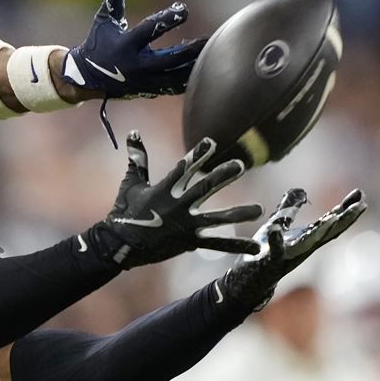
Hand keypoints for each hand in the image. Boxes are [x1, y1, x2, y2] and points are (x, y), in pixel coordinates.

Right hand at [62, 0, 206, 98]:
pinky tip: (202, 69)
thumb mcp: (104, 19)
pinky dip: (188, 79)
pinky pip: (173, 88)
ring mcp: (144, 81)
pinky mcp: (149, 90)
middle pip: (169, 59)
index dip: (168, 19)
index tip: (184, 8)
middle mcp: (136, 65)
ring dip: (193, 66)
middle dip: (189, 51)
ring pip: (175, 77)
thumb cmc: (98, 42)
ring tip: (211, 53)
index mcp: (126, 44)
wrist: (88, 78)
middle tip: (208, 39)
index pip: (150, 29)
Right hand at [86, 132, 262, 268]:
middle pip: (204, 188)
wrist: (120, 244)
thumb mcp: (131, 183)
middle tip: (240, 165)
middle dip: (222, 176)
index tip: (211, 143)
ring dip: (238, 213)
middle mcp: (177, 206)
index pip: (184, 168)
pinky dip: (236, 246)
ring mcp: (185, 225)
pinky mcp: (189, 241)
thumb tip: (134, 132)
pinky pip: (216, 243)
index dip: (198, 154)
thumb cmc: (125, 211)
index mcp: (164, 189)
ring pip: (216, 218)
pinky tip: (255, 248)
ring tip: (259, 209)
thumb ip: (138, 158)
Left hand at [222, 188, 367, 309]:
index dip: (345, 209)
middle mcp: (302, 249)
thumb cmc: (263, 253)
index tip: (360, 194)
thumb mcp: (277, 224)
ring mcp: (287, 257)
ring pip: (307, 244)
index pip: (331, 221)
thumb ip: (289, 209)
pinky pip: (272, 252)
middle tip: (361, 205)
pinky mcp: (269, 263)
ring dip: (321, 232)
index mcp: (306, 239)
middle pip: (328, 233)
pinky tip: (274, 229)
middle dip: (345, 220)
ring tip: (333, 217)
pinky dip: (274, 240)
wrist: (246, 282)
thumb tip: (302, 190)